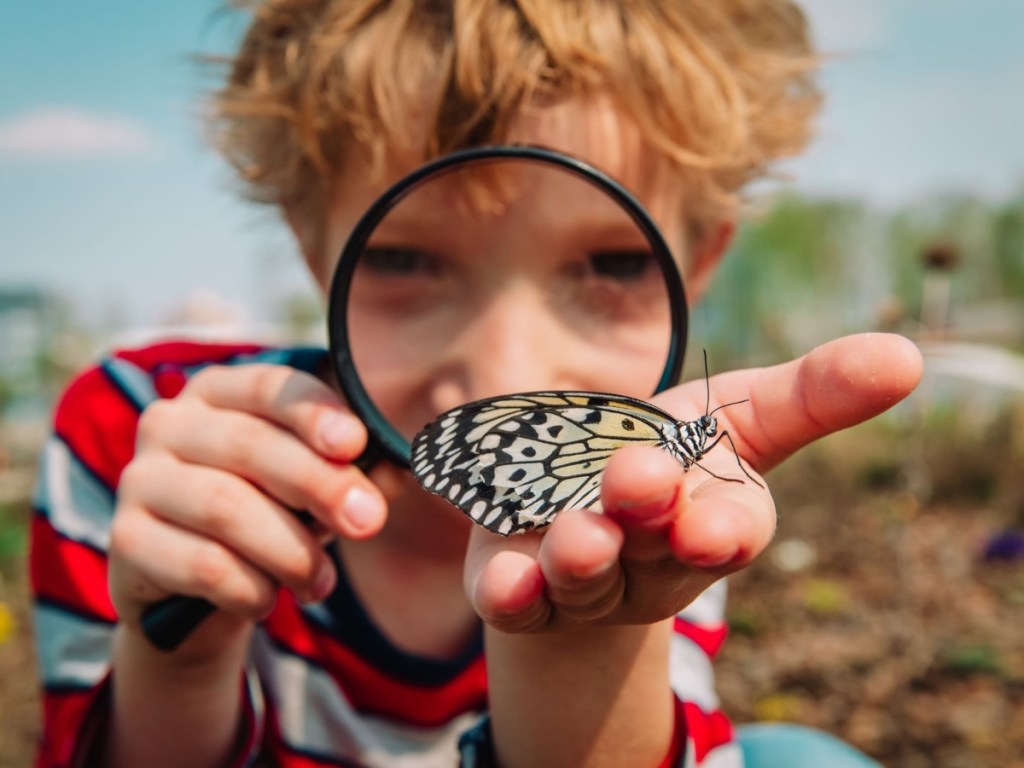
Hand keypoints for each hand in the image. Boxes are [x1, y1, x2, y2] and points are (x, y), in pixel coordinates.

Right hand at [108, 364, 387, 658]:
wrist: (196, 590)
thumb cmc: (266, 516)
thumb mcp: (306, 487)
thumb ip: (340, 474)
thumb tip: (385, 486)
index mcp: (219, 392)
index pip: (270, 387)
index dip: (314, 412)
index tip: (355, 444)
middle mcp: (170, 423)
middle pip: (252, 447)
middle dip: (320, 486)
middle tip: (368, 522)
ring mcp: (140, 479)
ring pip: (227, 508)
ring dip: (290, 550)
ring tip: (321, 582)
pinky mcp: (125, 539)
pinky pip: (201, 564)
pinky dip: (249, 587)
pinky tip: (267, 599)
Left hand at [464, 333, 922, 631]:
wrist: (583, 504)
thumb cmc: (674, 455)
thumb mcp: (741, 416)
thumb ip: (812, 393)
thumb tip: (909, 355)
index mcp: (710, 517)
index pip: (731, 530)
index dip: (725, 530)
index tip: (716, 525)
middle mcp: (651, 558)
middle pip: (653, 546)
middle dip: (648, 516)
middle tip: (639, 480)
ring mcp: (584, 578)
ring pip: (585, 576)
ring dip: (582, 556)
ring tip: (577, 534)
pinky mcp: (518, 582)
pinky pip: (513, 596)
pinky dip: (510, 590)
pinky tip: (503, 578)